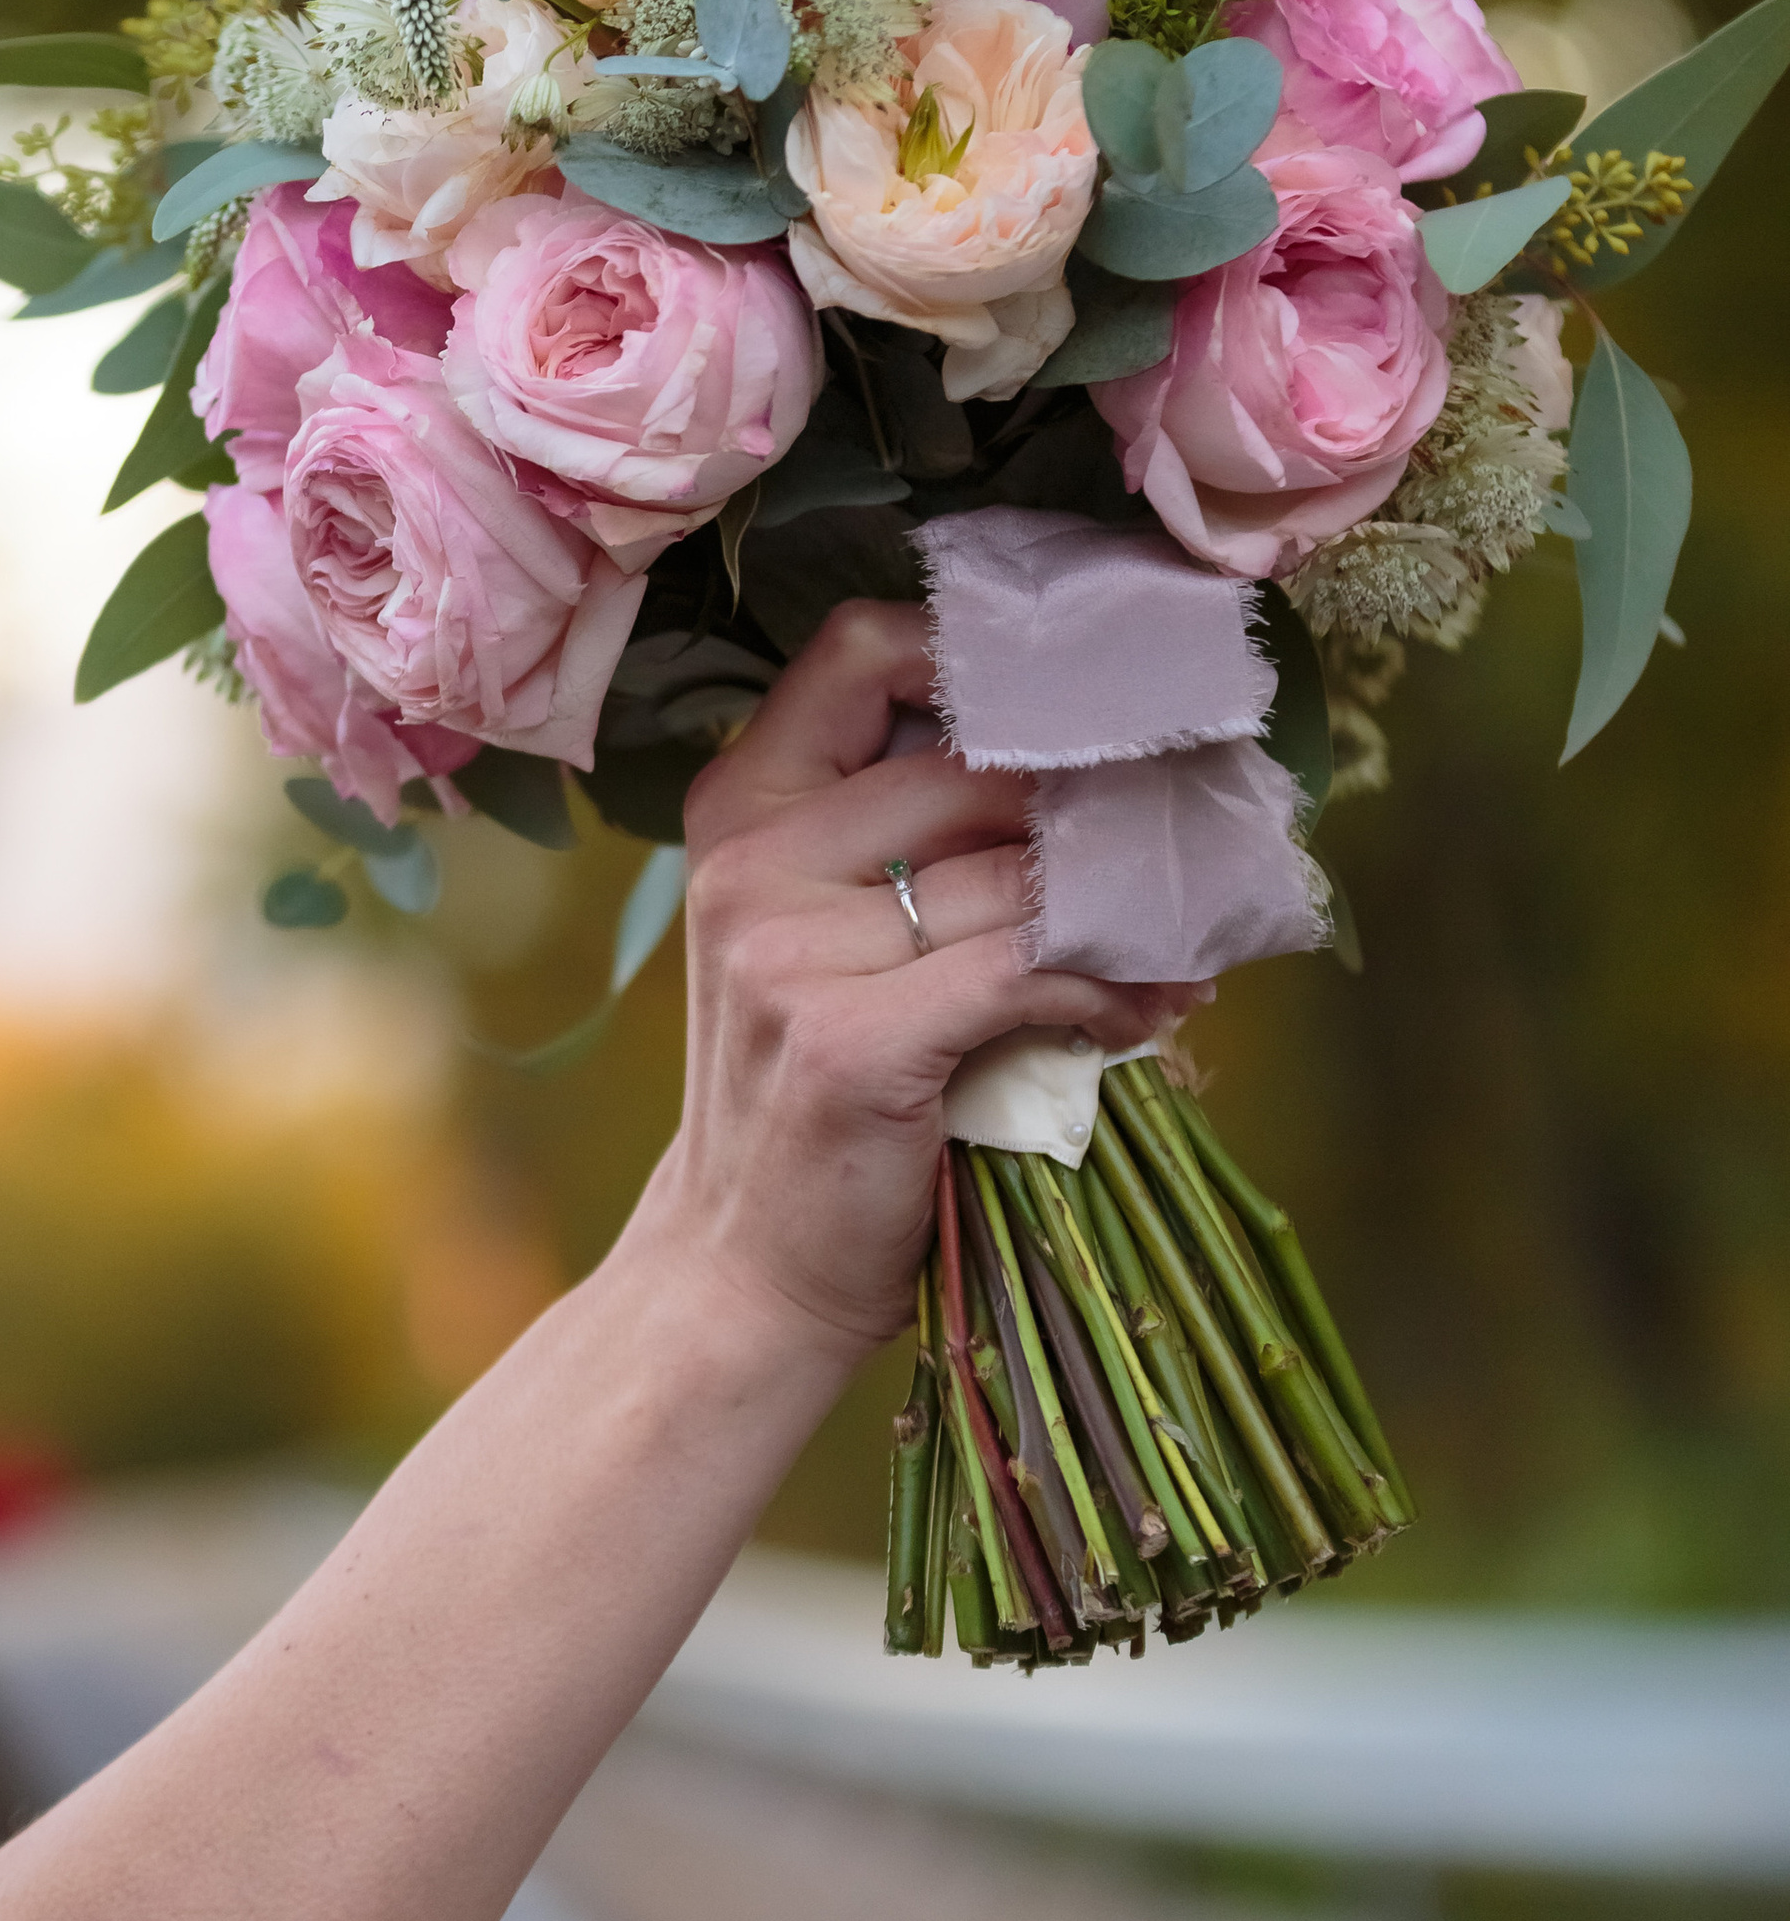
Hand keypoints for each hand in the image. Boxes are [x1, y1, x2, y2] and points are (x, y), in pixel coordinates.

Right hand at [632, 600, 1208, 1362]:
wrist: (742, 1268)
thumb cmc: (805, 1092)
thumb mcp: (814, 934)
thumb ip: (903, 839)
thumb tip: (1094, 774)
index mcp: (741, 808)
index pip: (858, 652)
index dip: (979, 656)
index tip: (1074, 700)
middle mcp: (756, 862)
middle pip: (972, 770)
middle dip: (1093, 807)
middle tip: (1179, 835)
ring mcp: (791, 952)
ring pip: (1016, 880)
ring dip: (1125, 913)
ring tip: (1179, 943)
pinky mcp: (853, 1043)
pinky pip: (1028, 973)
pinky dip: (1110, 988)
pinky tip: (1145, 1009)